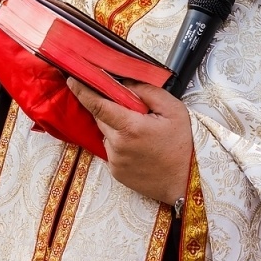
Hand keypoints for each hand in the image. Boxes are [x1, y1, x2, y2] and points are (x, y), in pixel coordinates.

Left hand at [67, 78, 193, 206]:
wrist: (189, 181)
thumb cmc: (185, 145)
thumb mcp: (173, 110)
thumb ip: (147, 91)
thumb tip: (125, 82)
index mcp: (130, 127)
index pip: (98, 105)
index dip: (82, 91)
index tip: (72, 79)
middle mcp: (118, 146)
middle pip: (102, 118)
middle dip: (111, 109)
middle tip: (133, 110)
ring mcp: (115, 161)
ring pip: (107, 134)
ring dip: (117, 128)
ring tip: (143, 134)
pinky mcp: (116, 173)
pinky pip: (112, 151)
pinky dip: (121, 145)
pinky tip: (141, 148)